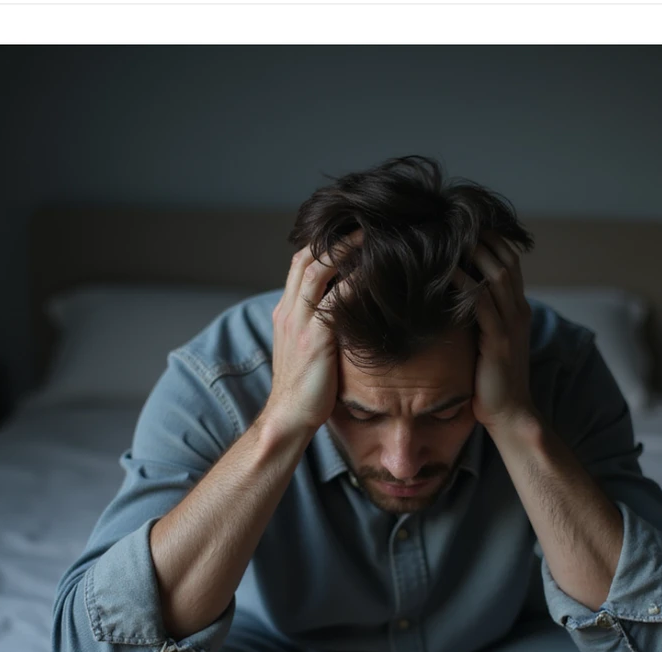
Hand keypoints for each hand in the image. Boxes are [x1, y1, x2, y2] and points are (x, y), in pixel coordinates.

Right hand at [266, 229, 363, 433]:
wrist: (287, 419)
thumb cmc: (304, 391)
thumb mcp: (306, 351)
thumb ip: (319, 329)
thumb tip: (347, 316)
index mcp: (286, 313)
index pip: (300, 264)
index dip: (322, 243)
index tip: (349, 231)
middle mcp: (289, 312)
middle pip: (306, 257)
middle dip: (334, 236)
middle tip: (365, 223)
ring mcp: (299, 324)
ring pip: (318, 270)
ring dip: (345, 249)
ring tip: (373, 235)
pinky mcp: (314, 339)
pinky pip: (336, 299)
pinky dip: (356, 280)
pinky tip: (376, 271)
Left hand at [452, 231, 535, 430]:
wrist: (510, 414)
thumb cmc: (491, 381)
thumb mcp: (487, 341)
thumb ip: (479, 317)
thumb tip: (451, 298)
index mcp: (517, 309)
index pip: (510, 261)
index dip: (490, 240)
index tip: (463, 226)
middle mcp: (518, 310)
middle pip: (504, 259)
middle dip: (481, 238)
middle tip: (452, 222)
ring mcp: (511, 323)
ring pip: (497, 274)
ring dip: (473, 252)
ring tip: (447, 235)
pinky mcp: (498, 339)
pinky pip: (482, 302)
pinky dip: (464, 283)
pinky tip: (444, 271)